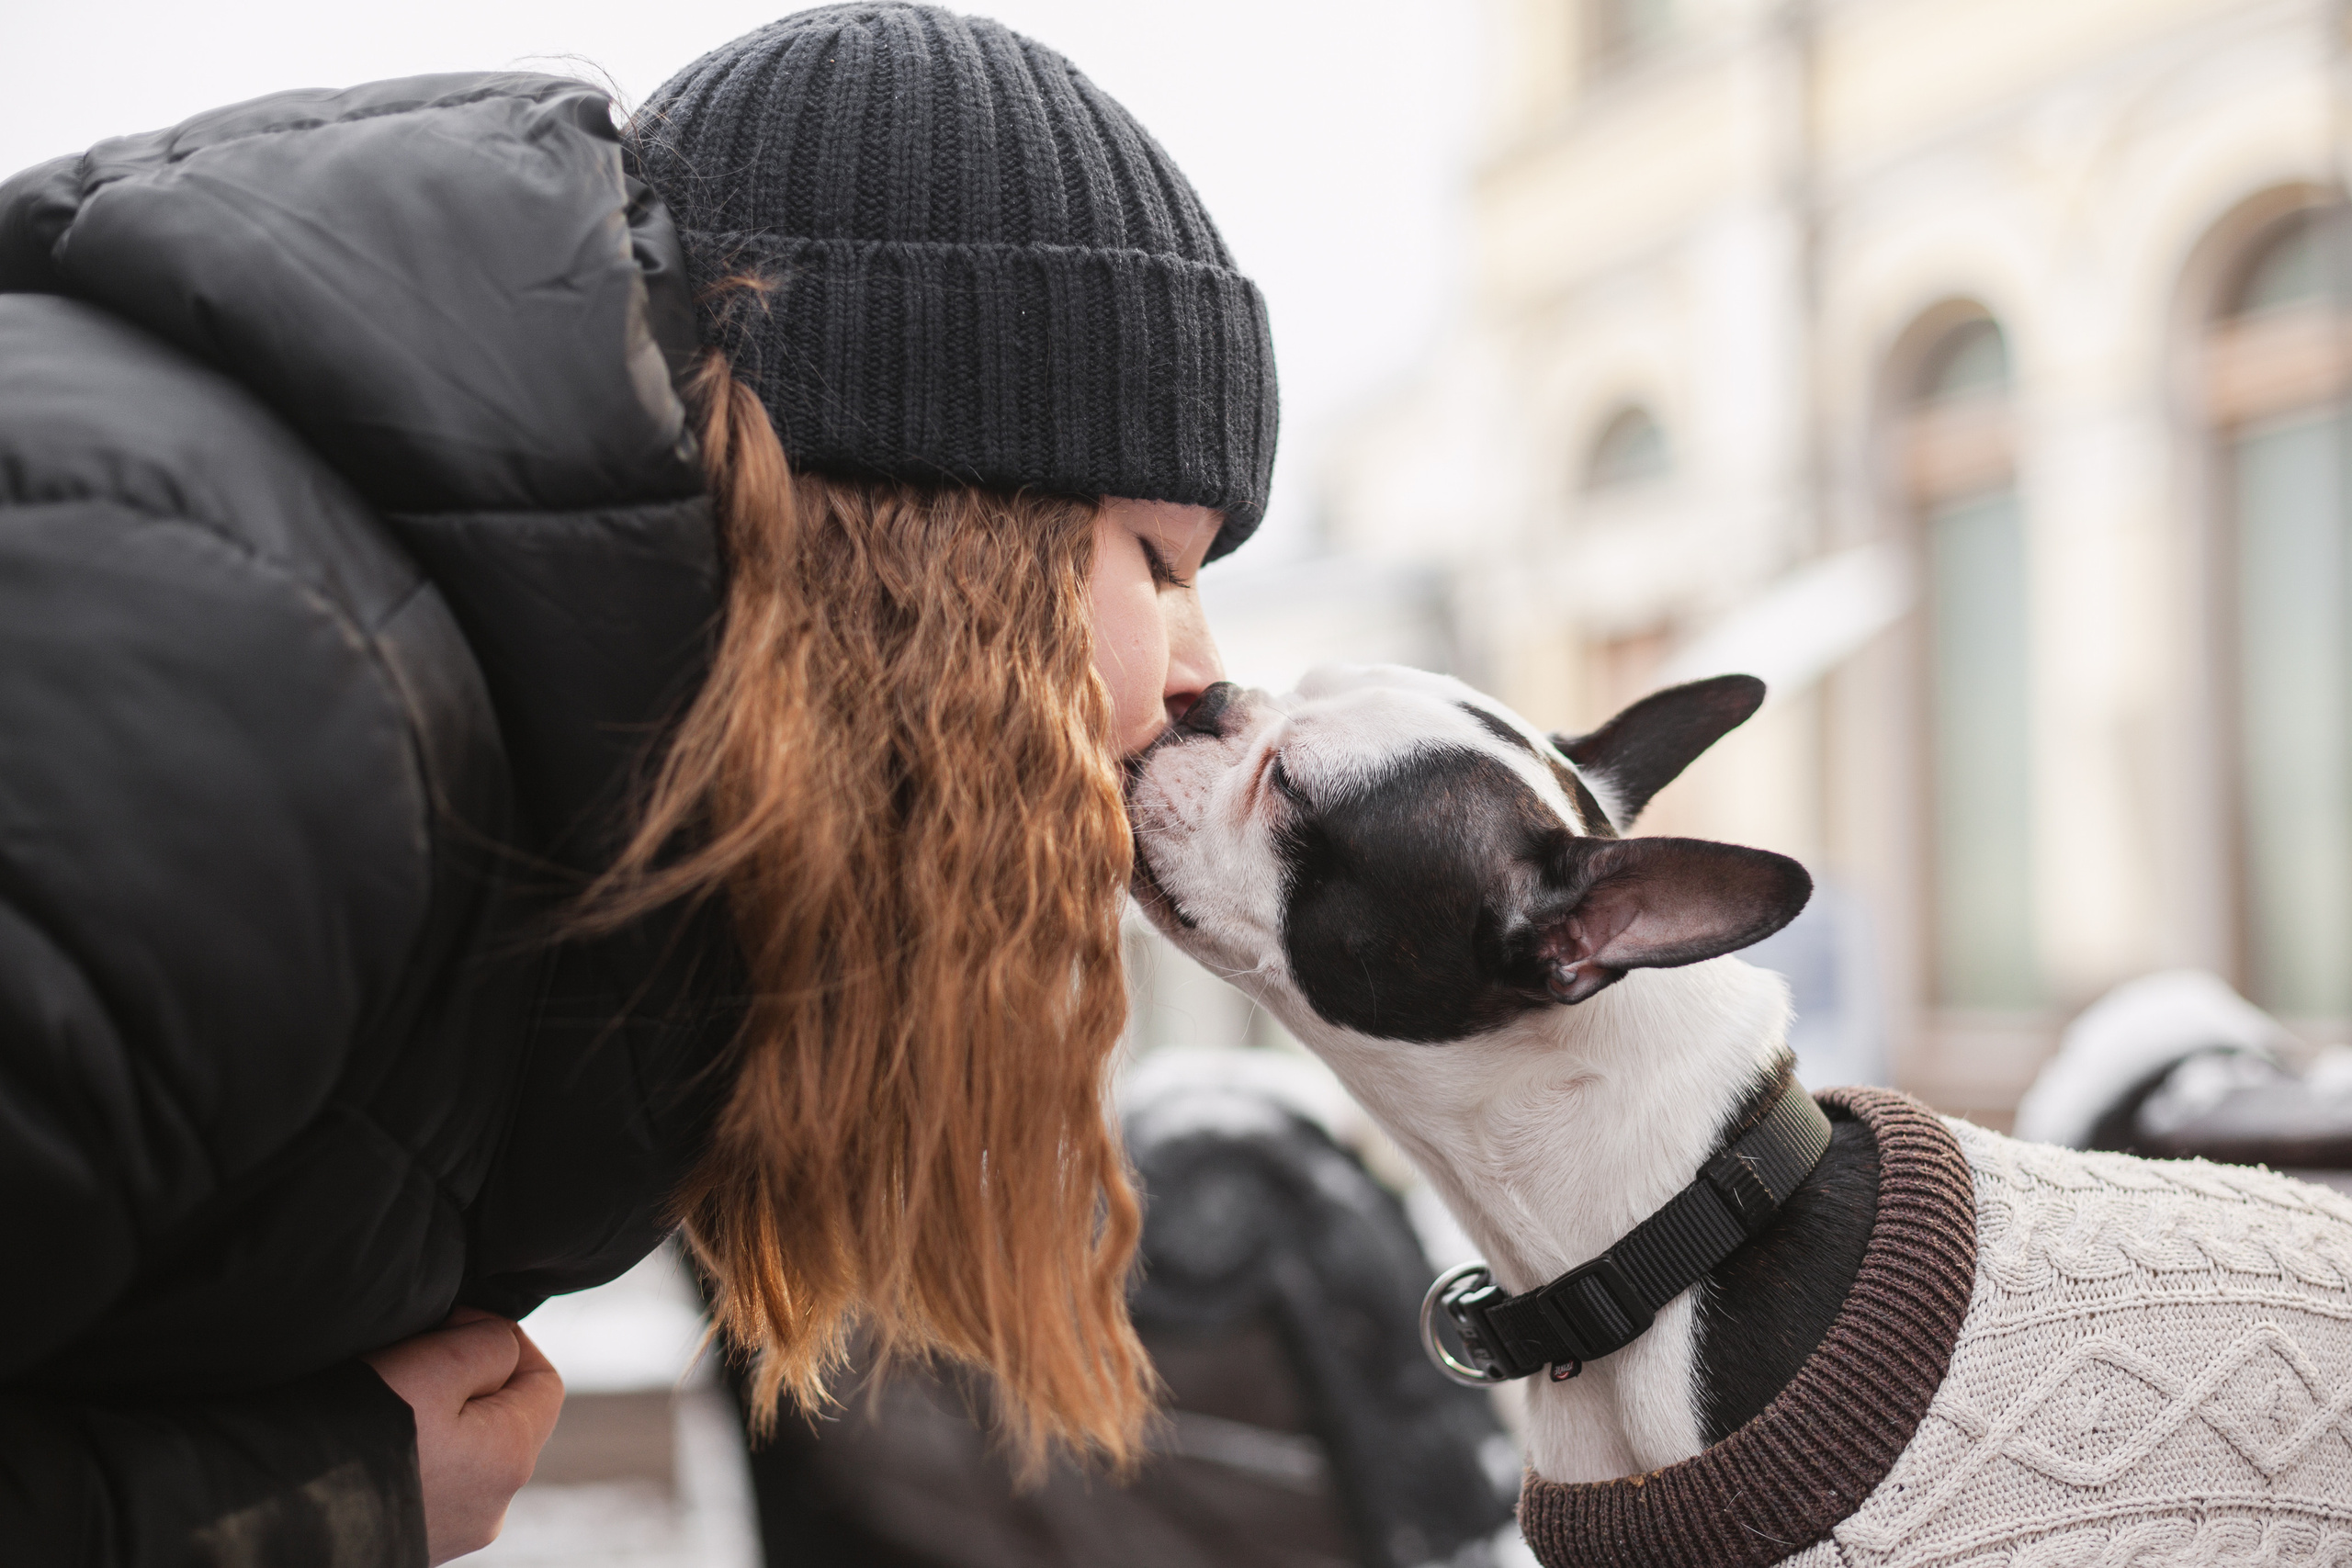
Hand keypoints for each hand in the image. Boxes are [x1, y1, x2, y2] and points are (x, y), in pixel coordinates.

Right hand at [362, 1308, 563, 1564]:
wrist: (273, 1514)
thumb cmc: (357, 1432)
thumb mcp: (435, 1362)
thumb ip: (487, 1344)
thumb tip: (500, 1344)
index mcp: (511, 1459)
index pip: (544, 1382)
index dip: (506, 1339)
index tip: (454, 1323)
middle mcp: (492, 1507)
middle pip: (503, 1416)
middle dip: (467, 1376)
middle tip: (411, 1357)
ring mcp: (450, 1531)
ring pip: (463, 1449)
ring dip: (434, 1415)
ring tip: (383, 1399)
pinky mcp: (411, 1539)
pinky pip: (428, 1481)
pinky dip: (409, 1452)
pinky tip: (367, 1441)